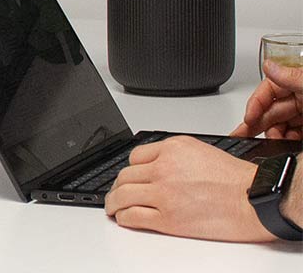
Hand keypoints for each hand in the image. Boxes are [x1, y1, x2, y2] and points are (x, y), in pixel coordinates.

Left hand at [104, 136, 270, 241]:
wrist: (256, 199)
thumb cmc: (238, 180)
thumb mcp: (202, 151)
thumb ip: (175, 156)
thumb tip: (157, 166)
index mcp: (172, 148)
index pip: (135, 157)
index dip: (130, 170)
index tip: (129, 177)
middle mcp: (164, 168)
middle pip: (124, 176)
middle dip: (117, 187)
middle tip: (117, 193)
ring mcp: (163, 193)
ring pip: (122, 195)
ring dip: (113, 203)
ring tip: (114, 208)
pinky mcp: (168, 218)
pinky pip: (133, 216)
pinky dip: (124, 218)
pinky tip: (125, 219)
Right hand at [231, 60, 302, 139]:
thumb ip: (290, 77)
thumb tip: (268, 65)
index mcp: (298, 83)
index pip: (268, 90)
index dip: (255, 104)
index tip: (248, 119)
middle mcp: (301, 97)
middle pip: (271, 110)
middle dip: (259, 123)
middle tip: (245, 136)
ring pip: (280, 124)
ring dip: (273, 134)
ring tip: (273, 141)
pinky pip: (293, 135)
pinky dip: (286, 140)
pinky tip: (285, 143)